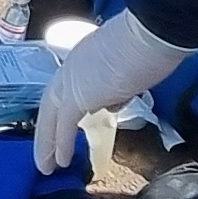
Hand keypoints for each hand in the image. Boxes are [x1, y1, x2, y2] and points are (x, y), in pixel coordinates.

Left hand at [33, 16, 191, 172]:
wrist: (150, 33)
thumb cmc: (151, 42)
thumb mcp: (132, 65)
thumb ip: (120, 82)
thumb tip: (116, 99)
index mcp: (86, 56)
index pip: (73, 85)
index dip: (71, 106)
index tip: (76, 125)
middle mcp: (74, 66)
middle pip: (53, 102)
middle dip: (49, 128)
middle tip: (46, 151)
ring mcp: (72, 79)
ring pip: (51, 115)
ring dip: (47, 142)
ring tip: (47, 165)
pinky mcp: (76, 95)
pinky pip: (63, 125)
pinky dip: (59, 144)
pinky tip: (60, 162)